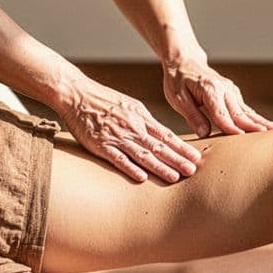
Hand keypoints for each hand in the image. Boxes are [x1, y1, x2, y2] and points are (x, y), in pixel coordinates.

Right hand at [57, 80, 202, 182]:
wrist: (76, 94)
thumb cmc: (102, 100)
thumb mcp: (129, 105)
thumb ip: (144, 120)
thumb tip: (161, 134)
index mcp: (140, 117)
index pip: (165, 135)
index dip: (181, 147)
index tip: (196, 156)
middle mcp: (132, 127)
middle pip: (158, 146)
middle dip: (177, 159)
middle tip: (193, 170)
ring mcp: (117, 136)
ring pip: (142, 154)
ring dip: (160, 167)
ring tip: (175, 177)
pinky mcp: (101, 144)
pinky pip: (118, 158)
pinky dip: (130, 168)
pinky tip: (142, 178)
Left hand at [163, 59, 272, 137]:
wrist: (185, 62)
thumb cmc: (178, 81)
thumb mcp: (177, 98)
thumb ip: (192, 115)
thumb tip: (204, 133)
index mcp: (210, 90)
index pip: (221, 114)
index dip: (230, 127)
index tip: (241, 138)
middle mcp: (225, 90)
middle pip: (240, 113)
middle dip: (254, 125)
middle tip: (268, 135)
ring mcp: (232, 92)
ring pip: (248, 111)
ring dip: (262, 122)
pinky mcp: (234, 95)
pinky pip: (247, 110)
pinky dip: (259, 118)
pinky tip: (271, 127)